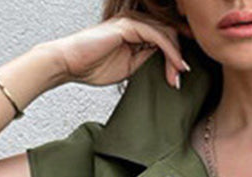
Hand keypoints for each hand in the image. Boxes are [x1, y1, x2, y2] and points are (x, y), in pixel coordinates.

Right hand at [47, 14, 190, 89]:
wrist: (70, 63)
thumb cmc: (93, 66)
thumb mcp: (129, 67)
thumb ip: (146, 59)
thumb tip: (166, 62)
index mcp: (135, 31)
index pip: (163, 38)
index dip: (175, 56)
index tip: (181, 75)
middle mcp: (135, 22)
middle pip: (168, 34)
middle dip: (177, 58)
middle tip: (179, 79)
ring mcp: (131, 21)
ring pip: (165, 33)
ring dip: (175, 56)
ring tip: (179, 75)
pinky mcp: (127, 25)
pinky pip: (156, 35)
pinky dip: (169, 51)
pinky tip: (175, 64)